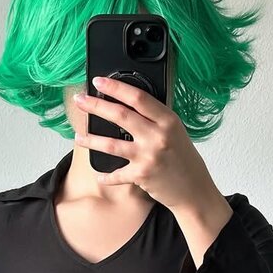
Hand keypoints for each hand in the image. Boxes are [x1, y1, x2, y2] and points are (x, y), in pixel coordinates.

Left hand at [72, 75, 220, 212]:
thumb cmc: (185, 161)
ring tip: (78, 136)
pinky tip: (99, 175)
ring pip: (111, 144)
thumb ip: (156, 120)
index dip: (115, 87)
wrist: (194, 191)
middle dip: (95, 105)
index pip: (138, 97)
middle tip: (80, 101)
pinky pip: (116, 174)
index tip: (99, 81)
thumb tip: (130, 106)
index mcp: (168, 121)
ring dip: (91, 140)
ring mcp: (148, 156)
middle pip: (120, 115)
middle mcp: (158, 136)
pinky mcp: (141, 175)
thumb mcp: (176, 132)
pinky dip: (106, 176)